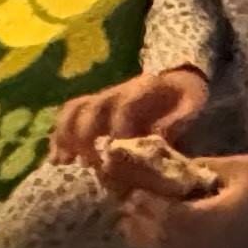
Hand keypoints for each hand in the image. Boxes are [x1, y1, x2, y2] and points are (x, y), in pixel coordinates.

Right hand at [53, 65, 207, 167]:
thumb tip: (158, 141)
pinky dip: (59, 137)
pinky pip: (68, 117)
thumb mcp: (192, 104)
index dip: (118, 131)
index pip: (123, 107)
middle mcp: (115, 92)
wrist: (177, 78)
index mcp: (142, 88)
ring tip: (64, 164)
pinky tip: (56, 160)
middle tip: (91, 168)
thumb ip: (178, 121)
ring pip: (73, 111)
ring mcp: (101, 99)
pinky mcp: (92, 110)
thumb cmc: (185, 96)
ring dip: (66, 137)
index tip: (117, 158)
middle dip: (87, 139)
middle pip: (90, 110)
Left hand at [111, 150, 247, 247]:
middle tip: (124, 198)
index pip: (166, 217)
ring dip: (145, 239)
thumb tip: (160, 164)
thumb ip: (197, 169)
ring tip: (133, 216)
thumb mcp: (238, 167)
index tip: (129, 185)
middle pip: (160, 242)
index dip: (144, 203)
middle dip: (137, 221)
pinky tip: (156, 238)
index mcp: (216, 222)